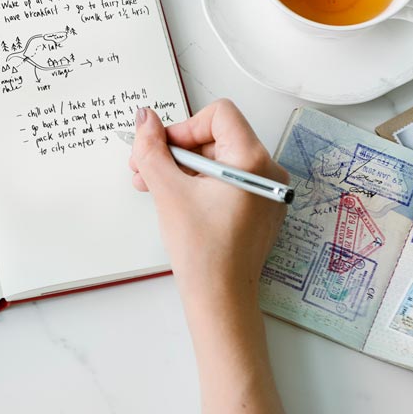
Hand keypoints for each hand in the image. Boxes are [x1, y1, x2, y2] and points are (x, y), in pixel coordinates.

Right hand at [129, 100, 287, 296]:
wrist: (220, 299)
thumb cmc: (203, 252)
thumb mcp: (168, 191)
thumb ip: (152, 149)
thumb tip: (145, 118)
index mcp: (253, 161)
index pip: (219, 114)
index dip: (184, 126)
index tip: (161, 148)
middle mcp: (267, 171)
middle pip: (216, 136)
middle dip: (176, 149)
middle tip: (145, 167)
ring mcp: (265, 191)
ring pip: (218, 159)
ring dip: (182, 167)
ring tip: (152, 186)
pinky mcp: (258, 207)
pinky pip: (227, 179)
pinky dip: (198, 183)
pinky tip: (174, 199)